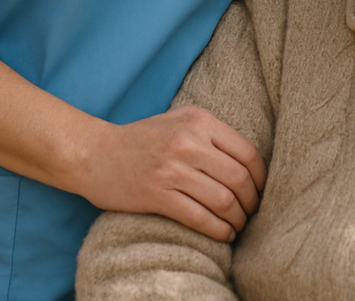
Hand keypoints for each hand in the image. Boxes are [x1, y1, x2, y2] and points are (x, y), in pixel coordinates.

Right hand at [74, 105, 266, 242]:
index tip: (260, 190)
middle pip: (238, 178)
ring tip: (238, 225)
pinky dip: (218, 230)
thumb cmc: (141, 139)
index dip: (260, 177)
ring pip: (222, 200)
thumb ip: (210, 133)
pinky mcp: (156, 194)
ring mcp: (172, 169)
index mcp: (198, 120)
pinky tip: (223, 233)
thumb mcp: (179, 120)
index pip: (246, 152)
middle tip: (251, 212)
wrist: (94, 153)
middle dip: (251, 201)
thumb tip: (249, 161)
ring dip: (237, 219)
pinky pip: (199, 217)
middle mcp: (187, 141)